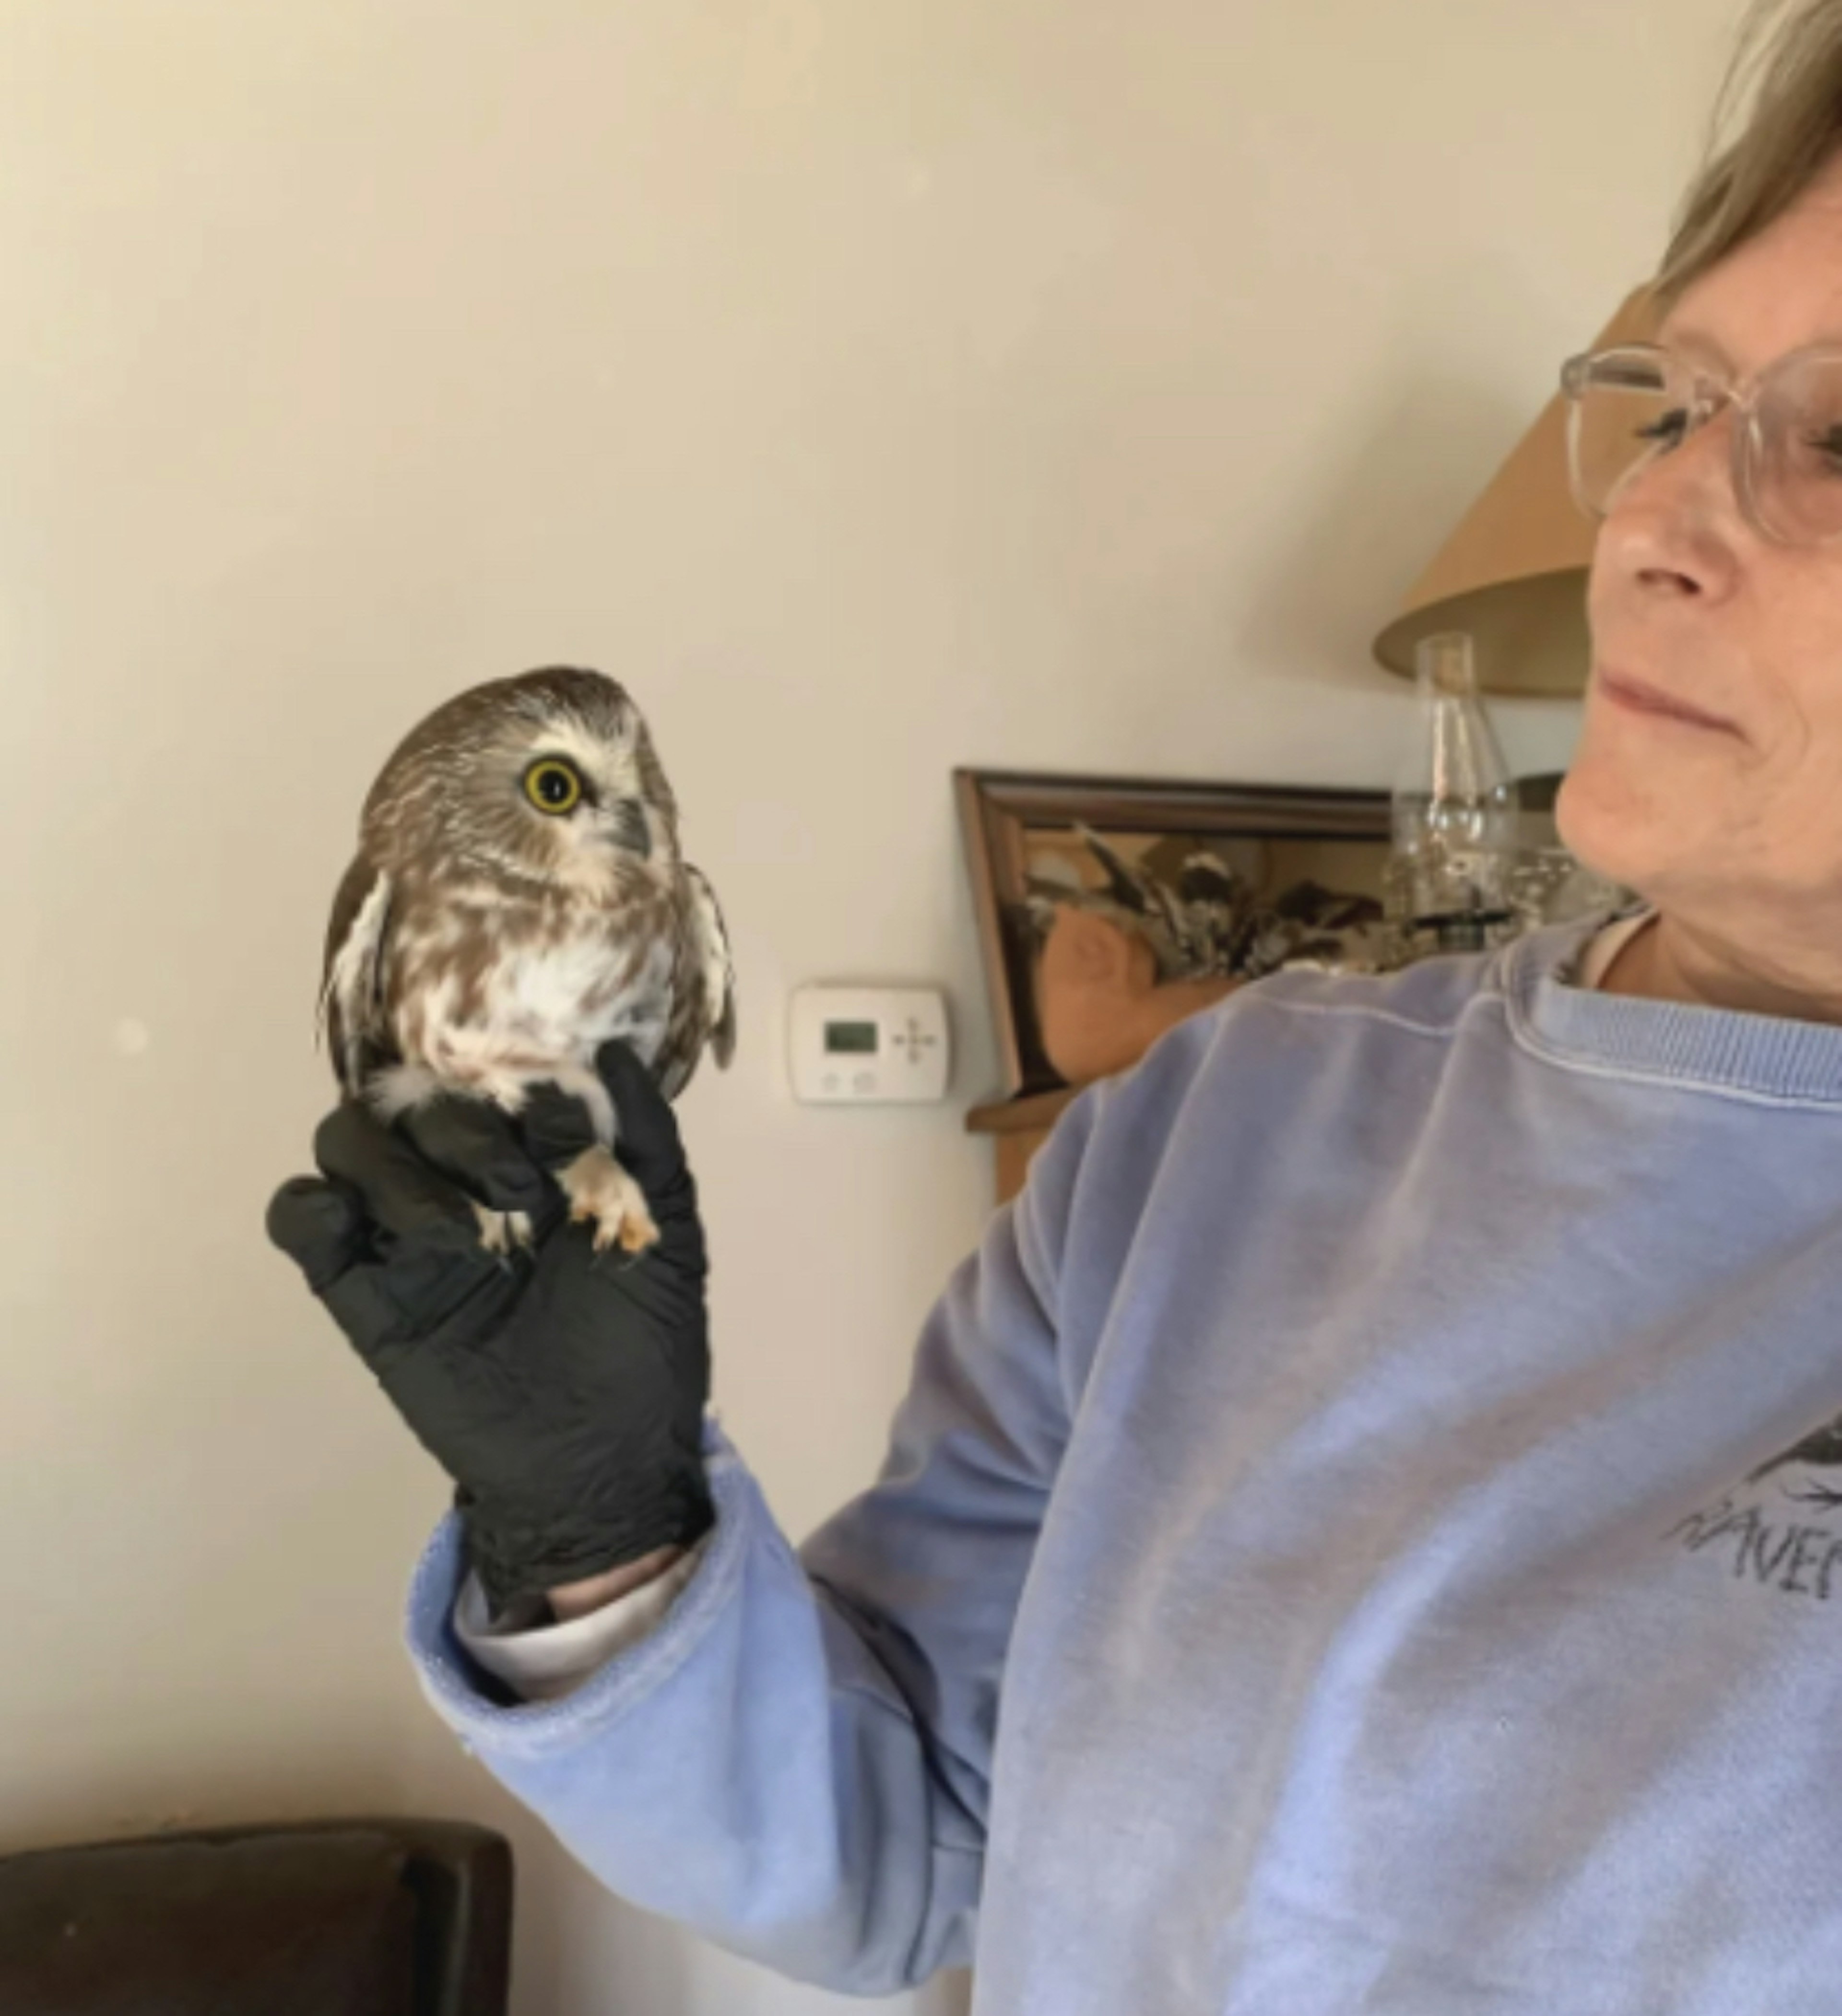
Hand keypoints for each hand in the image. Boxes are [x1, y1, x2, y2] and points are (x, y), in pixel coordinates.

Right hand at [266, 1042, 714, 1612]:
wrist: (601, 1458)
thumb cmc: (646, 1341)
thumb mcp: (669, 1227)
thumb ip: (648, 1136)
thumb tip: (620, 1048)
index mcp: (531, 1155)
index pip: (486, 1073)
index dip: (510, 1082)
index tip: (557, 1126)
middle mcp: (459, 1180)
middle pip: (410, 1100)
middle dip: (457, 1128)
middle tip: (517, 1187)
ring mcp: (403, 1234)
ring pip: (347, 1143)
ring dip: (393, 1168)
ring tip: (459, 1232)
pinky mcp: (359, 1292)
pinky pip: (301, 1221)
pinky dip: (310, 1207)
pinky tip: (356, 1229)